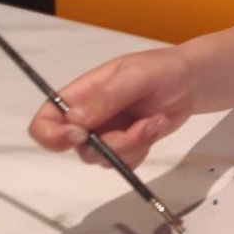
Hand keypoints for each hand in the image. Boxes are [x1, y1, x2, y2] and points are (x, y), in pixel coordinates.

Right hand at [28, 48, 194, 168]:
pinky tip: (157, 125)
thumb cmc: (159, 70)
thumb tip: (73, 120)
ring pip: (105, 159)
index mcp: (79, 95)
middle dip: (114, 142)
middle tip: (142, 125)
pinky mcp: (126, 147)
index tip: (80, 136)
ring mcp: (106, 135)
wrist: (189, 81)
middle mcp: (87, 119)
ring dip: (135, 143)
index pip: (45, 121)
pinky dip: (144, 148)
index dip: (52, 136)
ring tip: (155, 119)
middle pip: (79, 149)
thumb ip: (105, 98)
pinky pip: (125, 164)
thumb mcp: (134, 76)